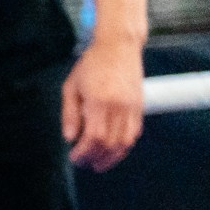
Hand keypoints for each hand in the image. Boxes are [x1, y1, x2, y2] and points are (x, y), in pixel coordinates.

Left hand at [62, 36, 143, 171]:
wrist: (119, 45)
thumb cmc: (91, 65)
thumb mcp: (71, 87)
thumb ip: (69, 114)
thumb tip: (70, 138)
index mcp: (99, 101)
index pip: (94, 138)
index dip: (84, 153)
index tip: (74, 157)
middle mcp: (119, 106)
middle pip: (110, 144)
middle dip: (95, 158)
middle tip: (83, 163)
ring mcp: (132, 106)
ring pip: (125, 142)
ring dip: (112, 157)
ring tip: (99, 163)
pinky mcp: (140, 105)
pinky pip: (135, 132)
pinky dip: (124, 146)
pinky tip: (113, 150)